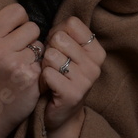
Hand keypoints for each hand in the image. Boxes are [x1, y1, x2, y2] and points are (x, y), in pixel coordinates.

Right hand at [0, 4, 41, 137]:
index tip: (16, 34)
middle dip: (30, 39)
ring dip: (37, 54)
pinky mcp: (31, 78)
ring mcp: (16, 65)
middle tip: (20, 53)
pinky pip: (46, 61)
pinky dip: (41, 68)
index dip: (20, 21)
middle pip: (32, 27)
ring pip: (42, 44)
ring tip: (24, 65)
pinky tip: (30, 77)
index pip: (16, 11)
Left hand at [40, 16, 105, 137]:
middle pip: (59, 38)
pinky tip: (47, 87)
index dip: (56, 32)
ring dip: (44, 66)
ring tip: (50, 76)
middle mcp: (95, 64)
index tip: (57, 48)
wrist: (60, 114)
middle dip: (48, 50)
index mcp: (96, 50)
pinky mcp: (73, 94)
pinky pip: (47, 73)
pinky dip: (42, 79)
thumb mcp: (66, 53)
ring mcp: (86, 80)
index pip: (71, 23)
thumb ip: (63, 34)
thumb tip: (55, 23)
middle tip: (52, 65)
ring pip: (51, 55)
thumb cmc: (59, 77)